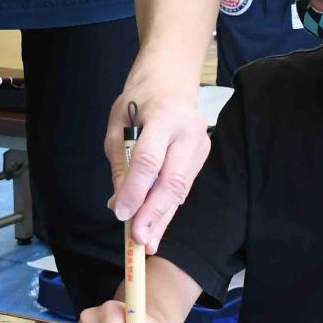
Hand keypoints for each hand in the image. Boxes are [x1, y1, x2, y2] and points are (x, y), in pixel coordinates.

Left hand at [107, 73, 210, 251]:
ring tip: (147, 242)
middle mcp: (189, 131)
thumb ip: (120, 162)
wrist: (172, 80)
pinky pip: (183, 187)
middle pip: (172, 180)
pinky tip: (157, 227)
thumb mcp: (118, 124)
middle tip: (138, 240)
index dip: (135, 190)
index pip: (149, 160)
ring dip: (163, 218)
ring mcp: (200, 144)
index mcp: (164, 117)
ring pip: (181, 189)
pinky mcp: (203, 156)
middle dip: (154, 213)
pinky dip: (168, 208)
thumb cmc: (140, 100)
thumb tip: (119, 203)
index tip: (120, 213)